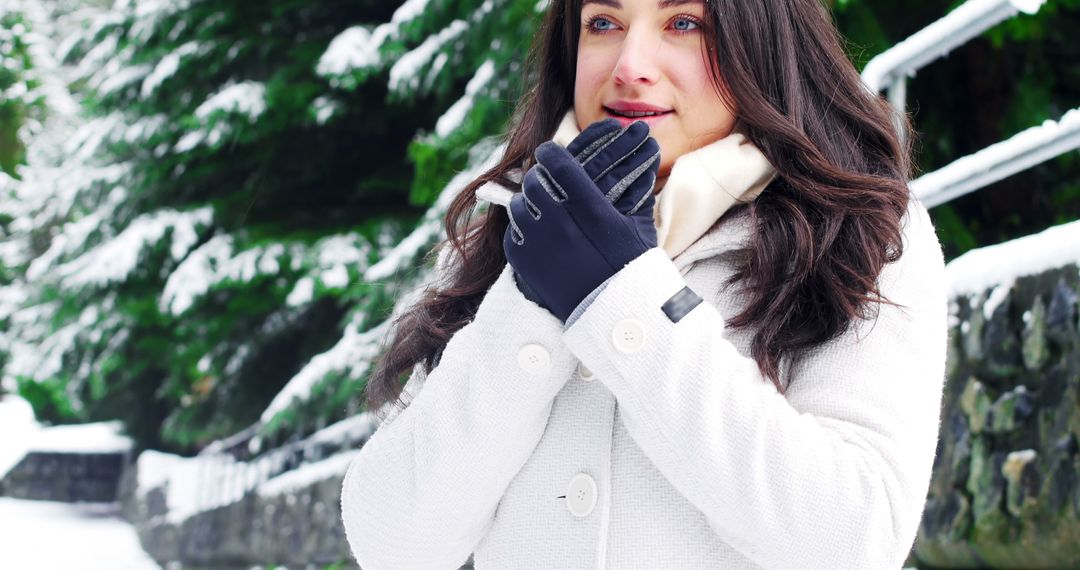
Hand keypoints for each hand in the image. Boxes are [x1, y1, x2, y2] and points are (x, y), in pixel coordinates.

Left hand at [502, 119, 660, 321]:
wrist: (613, 315)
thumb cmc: (632, 269)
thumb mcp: (639, 227)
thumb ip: (636, 189)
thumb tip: (649, 154)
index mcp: (591, 212)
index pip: (560, 165)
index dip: (551, 153)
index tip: (549, 151)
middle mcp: (562, 225)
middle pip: (535, 182)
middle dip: (538, 177)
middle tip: (543, 179)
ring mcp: (539, 245)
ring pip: (519, 206)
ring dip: (528, 202)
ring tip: (538, 205)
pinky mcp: (524, 263)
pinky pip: (513, 233)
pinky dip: (522, 229)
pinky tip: (535, 231)